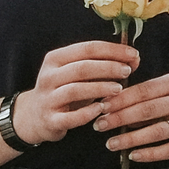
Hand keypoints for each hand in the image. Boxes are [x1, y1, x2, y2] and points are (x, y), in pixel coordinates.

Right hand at [13, 40, 138, 145]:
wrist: (35, 116)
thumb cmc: (65, 90)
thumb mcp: (78, 74)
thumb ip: (104, 65)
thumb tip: (134, 59)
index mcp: (55, 59)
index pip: (87, 48)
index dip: (112, 50)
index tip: (133, 54)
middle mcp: (48, 76)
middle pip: (81, 67)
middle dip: (108, 68)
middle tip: (128, 70)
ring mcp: (48, 99)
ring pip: (75, 90)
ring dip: (100, 88)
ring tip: (119, 89)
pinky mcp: (51, 120)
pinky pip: (71, 117)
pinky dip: (88, 113)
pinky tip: (102, 109)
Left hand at [94, 73, 168, 161]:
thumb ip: (146, 95)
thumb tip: (110, 106)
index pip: (142, 90)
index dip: (119, 99)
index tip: (100, 107)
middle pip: (147, 110)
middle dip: (119, 118)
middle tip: (99, 125)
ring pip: (157, 131)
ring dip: (131, 138)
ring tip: (111, 143)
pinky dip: (150, 153)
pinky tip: (133, 156)